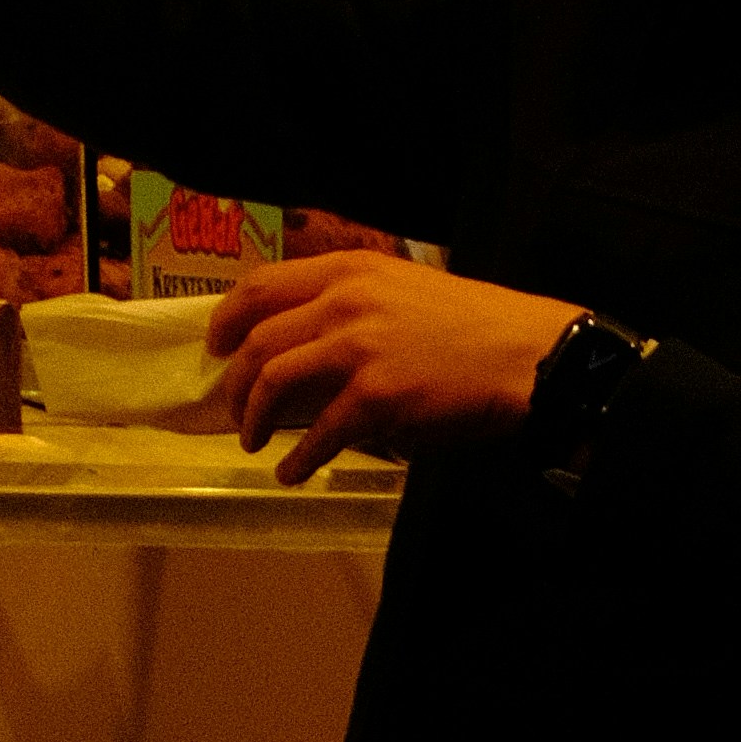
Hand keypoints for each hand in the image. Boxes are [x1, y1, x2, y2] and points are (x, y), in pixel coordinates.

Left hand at [206, 253, 577, 483]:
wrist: (525, 353)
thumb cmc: (469, 324)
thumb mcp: (400, 289)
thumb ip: (350, 303)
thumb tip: (303, 342)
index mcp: (348, 269)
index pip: (261, 284)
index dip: (227, 316)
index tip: (215, 344)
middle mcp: (343, 300)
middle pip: (257, 337)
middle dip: (235, 379)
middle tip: (232, 407)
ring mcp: (357, 347)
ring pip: (274, 380)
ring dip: (254, 418)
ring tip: (253, 442)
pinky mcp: (377, 395)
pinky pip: (319, 431)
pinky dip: (298, 457)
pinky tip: (293, 472)